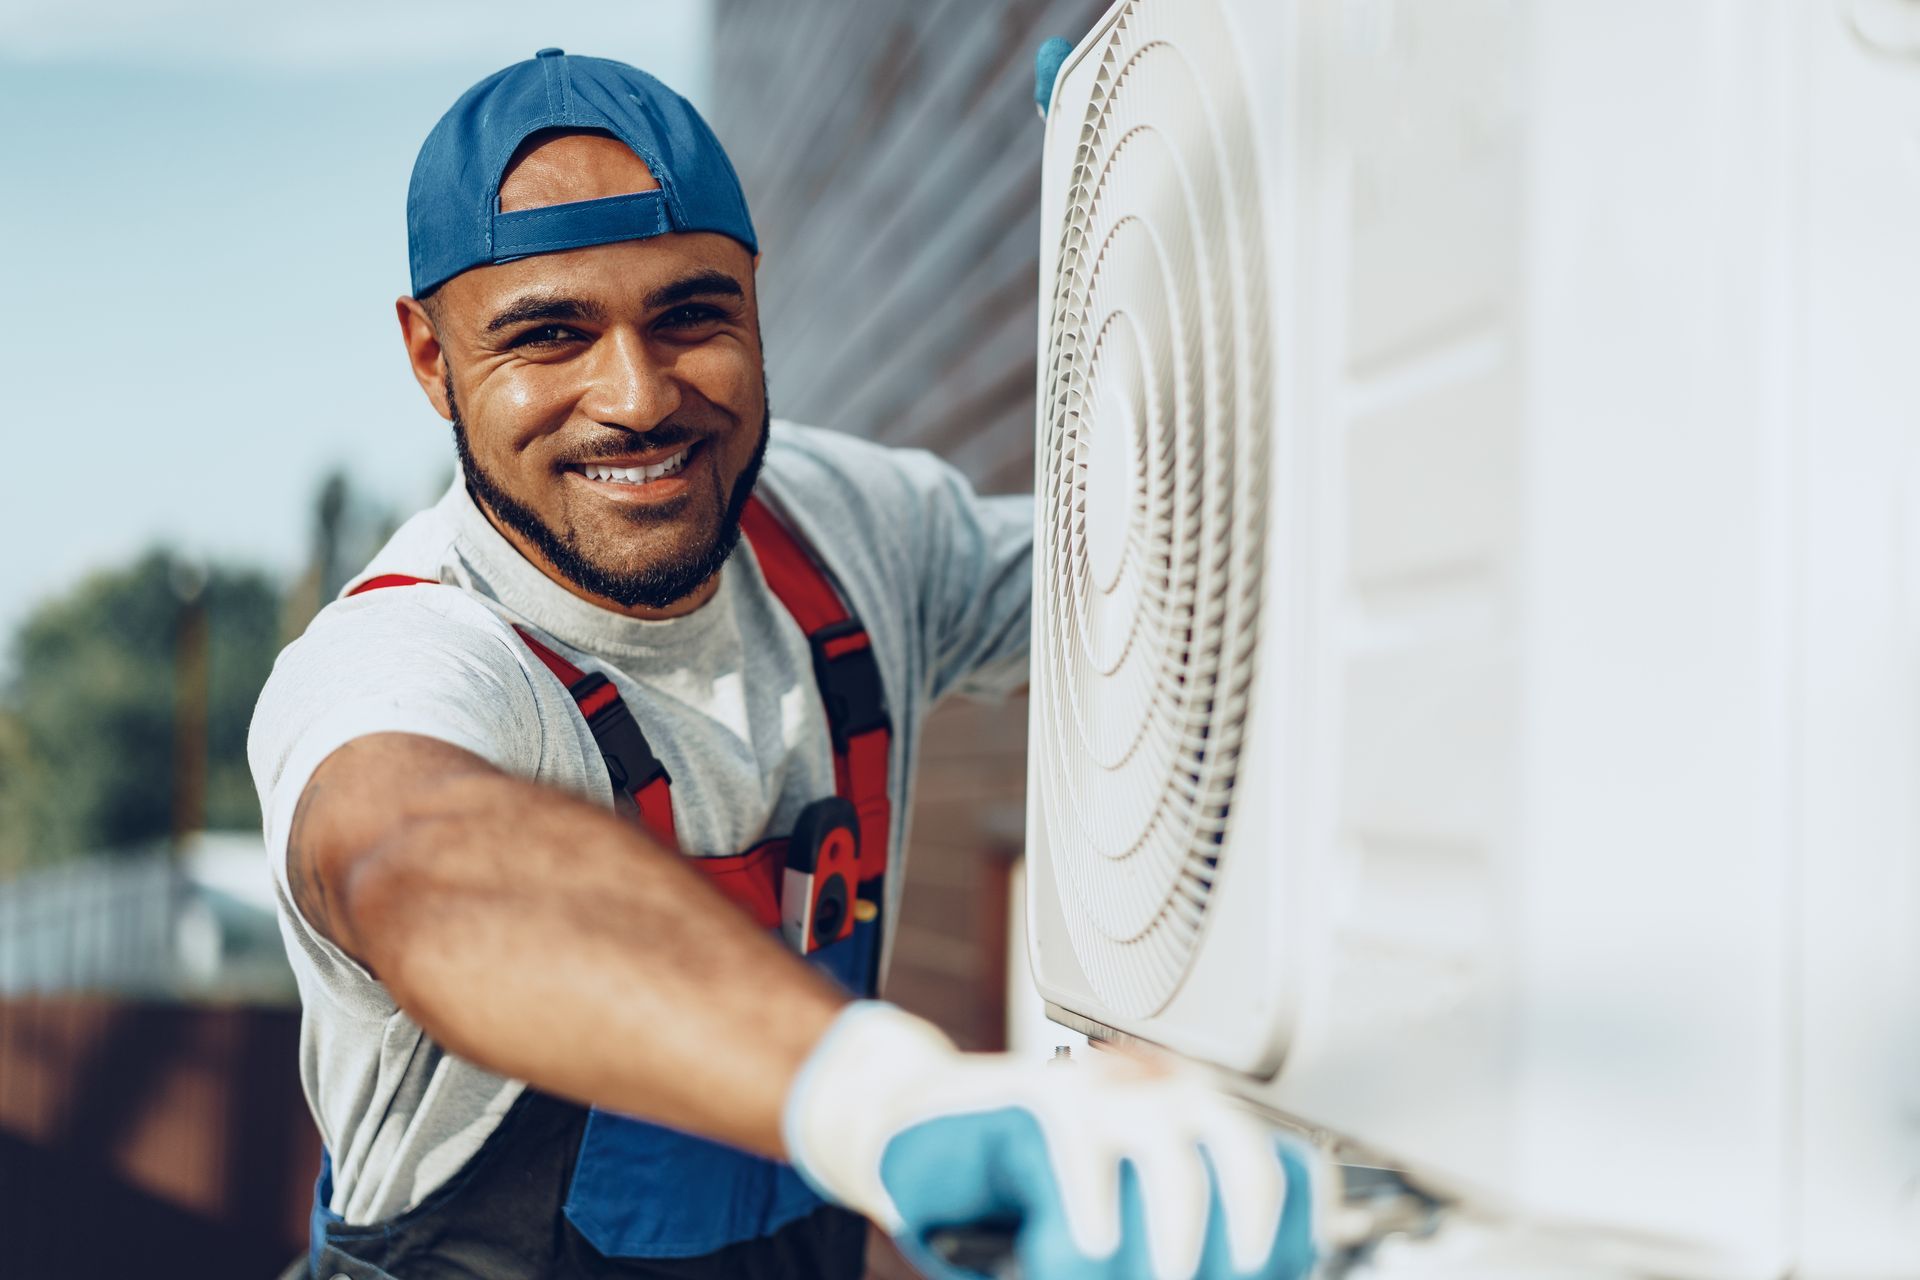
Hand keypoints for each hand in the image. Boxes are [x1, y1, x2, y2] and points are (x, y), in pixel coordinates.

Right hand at [784, 1003, 1319, 1278]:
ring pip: (1168, 1153)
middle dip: (1235, 1246)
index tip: (1269, 1271)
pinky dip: (1084, 1213)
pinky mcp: (1031, 1097)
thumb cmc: (1011, 1200)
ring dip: (1167, 1238)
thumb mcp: (1104, 1246)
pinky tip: (1072, 1250)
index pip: (1285, 1172)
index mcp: (1193, 1131)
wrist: (912, 1140)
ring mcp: (1095, 1092)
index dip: (1290, 1233)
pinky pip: (1078, 1151)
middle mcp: (1157, 1098)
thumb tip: (1211, 1270)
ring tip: (1132, 1272)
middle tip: (1200, 1279)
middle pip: (1244, 1158)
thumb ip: (1157, 1257)